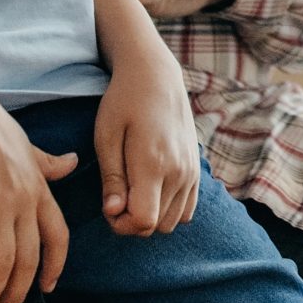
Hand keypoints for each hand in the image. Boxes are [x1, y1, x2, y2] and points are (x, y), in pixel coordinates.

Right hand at [0, 72, 76, 302]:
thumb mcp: (25, 143)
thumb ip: (47, 163)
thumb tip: (72, 163)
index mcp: (40, 187)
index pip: (58, 236)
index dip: (54, 266)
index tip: (47, 289)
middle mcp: (24, 200)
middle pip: (29, 258)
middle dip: (19, 293)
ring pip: (2, 263)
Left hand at [95, 59, 202, 235]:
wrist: (157, 77)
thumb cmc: (124, 102)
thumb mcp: (106, 137)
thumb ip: (111, 178)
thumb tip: (113, 212)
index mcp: (153, 164)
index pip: (144, 220)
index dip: (121, 224)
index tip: (108, 206)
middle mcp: (179, 172)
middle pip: (157, 226)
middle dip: (133, 222)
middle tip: (117, 198)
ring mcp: (192, 172)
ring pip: (173, 222)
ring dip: (151, 216)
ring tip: (133, 192)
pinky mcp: (197, 170)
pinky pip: (186, 210)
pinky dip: (168, 209)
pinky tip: (151, 190)